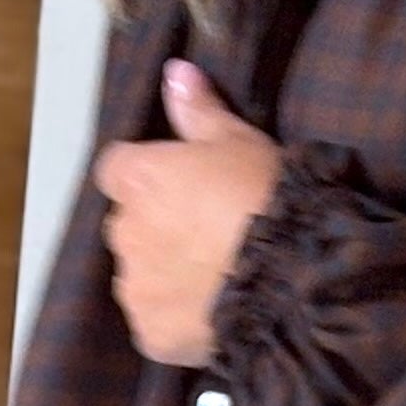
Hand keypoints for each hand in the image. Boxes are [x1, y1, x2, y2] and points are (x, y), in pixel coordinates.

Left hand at [93, 60, 281, 367]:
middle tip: (206, 235)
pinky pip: (156, 322)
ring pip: (139, 275)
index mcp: (138, 178)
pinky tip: (212, 315)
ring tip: (213, 279)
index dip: (147, 177)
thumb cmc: (264, 198)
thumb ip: (199, 110)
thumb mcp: (239, 141)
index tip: (180, 187)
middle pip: (127, 225)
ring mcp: (135, 287)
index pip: (117, 169)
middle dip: (156, 228)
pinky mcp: (150, 334)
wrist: (287, 281)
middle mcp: (124, 231)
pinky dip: (175, 318)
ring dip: (163, 274)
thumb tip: (174, 71)